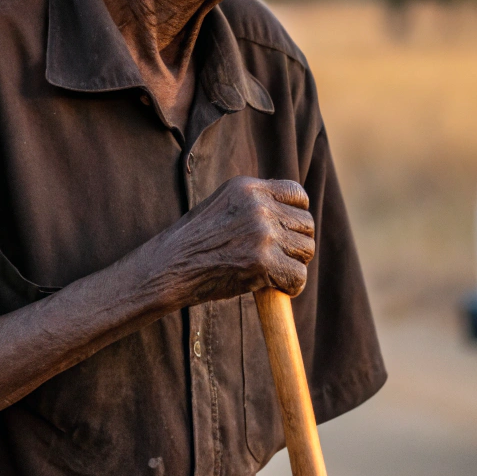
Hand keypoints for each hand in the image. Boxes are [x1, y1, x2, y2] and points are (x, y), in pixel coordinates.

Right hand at [157, 176, 314, 305]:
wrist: (170, 267)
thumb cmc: (194, 242)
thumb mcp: (223, 206)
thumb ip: (255, 205)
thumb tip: (289, 218)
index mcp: (248, 187)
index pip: (297, 195)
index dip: (297, 215)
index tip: (288, 231)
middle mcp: (258, 205)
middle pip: (306, 224)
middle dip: (296, 244)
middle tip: (277, 258)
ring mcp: (262, 232)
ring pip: (306, 250)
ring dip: (293, 266)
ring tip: (269, 273)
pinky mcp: (263, 261)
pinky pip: (299, 277)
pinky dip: (290, 287)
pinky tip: (270, 287)